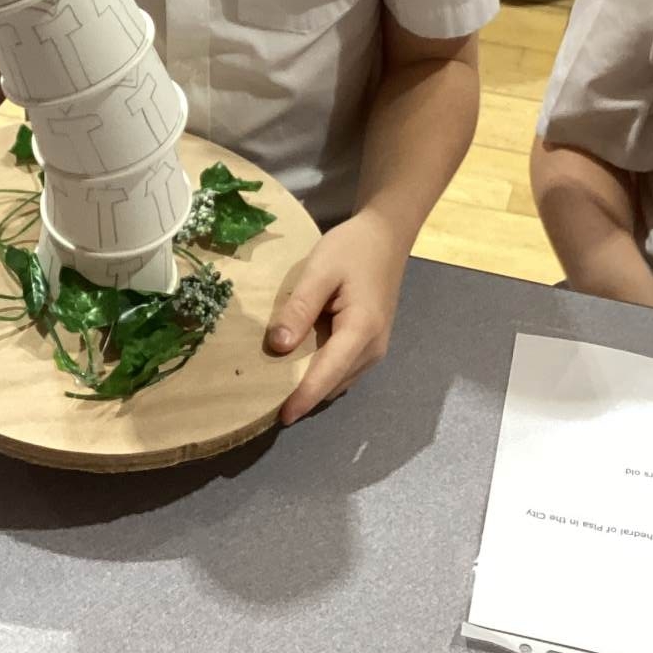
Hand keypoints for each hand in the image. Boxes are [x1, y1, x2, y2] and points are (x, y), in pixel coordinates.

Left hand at [266, 211, 405, 424]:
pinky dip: (322, 375)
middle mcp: (373, 348)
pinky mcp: (370, 343)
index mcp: (362, 330)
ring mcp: (375, 348)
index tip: (280, 417)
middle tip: (267, 403)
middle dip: (305, 397)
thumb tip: (278, 347)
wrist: (386, 235)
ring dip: (313, 388)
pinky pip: (343, 369)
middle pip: (334, 383)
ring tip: (277, 391)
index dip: (304, 398)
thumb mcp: (320, 270)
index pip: (327, 374)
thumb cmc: (352, 249)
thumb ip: (299, 308)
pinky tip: (298, 369)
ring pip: (339, 380)